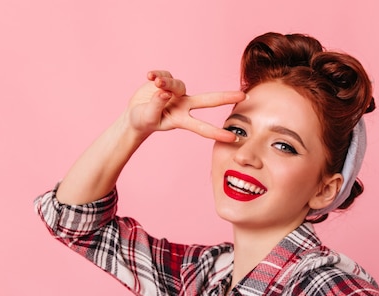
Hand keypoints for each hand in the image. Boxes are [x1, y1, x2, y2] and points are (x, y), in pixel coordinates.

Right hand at [125, 70, 245, 141]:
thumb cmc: (143, 121)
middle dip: (226, 98)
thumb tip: (164, 92)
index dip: (217, 132)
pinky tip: (149, 77)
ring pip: (177, 84)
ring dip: (166, 82)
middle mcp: (183, 105)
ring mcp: (176, 93)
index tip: (233, 138)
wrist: (134, 115)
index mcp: (182, 120)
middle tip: (244, 96)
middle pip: (208, 100)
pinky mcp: (167, 81)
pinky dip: (157, 75)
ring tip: (155, 82)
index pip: (202, 127)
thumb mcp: (147, 118)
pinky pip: (164, 75)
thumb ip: (155, 106)